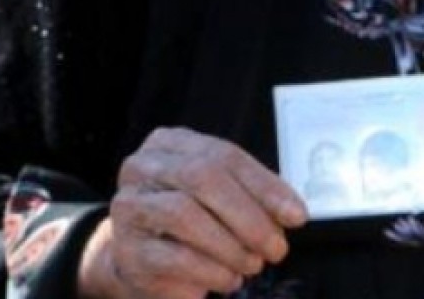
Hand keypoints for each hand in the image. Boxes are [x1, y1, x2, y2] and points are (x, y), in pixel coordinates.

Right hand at [79, 127, 307, 298]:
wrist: (146, 260)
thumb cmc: (195, 220)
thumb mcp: (228, 197)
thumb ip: (259, 197)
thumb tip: (293, 213)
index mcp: (172, 143)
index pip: (224, 155)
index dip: (265, 186)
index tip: (297, 217)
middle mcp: (142, 167)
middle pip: (201, 178)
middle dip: (248, 216)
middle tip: (277, 248)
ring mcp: (129, 207)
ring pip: (184, 215)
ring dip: (230, 245)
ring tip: (252, 265)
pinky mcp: (127, 249)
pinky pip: (174, 257)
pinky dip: (211, 270)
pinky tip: (228, 279)